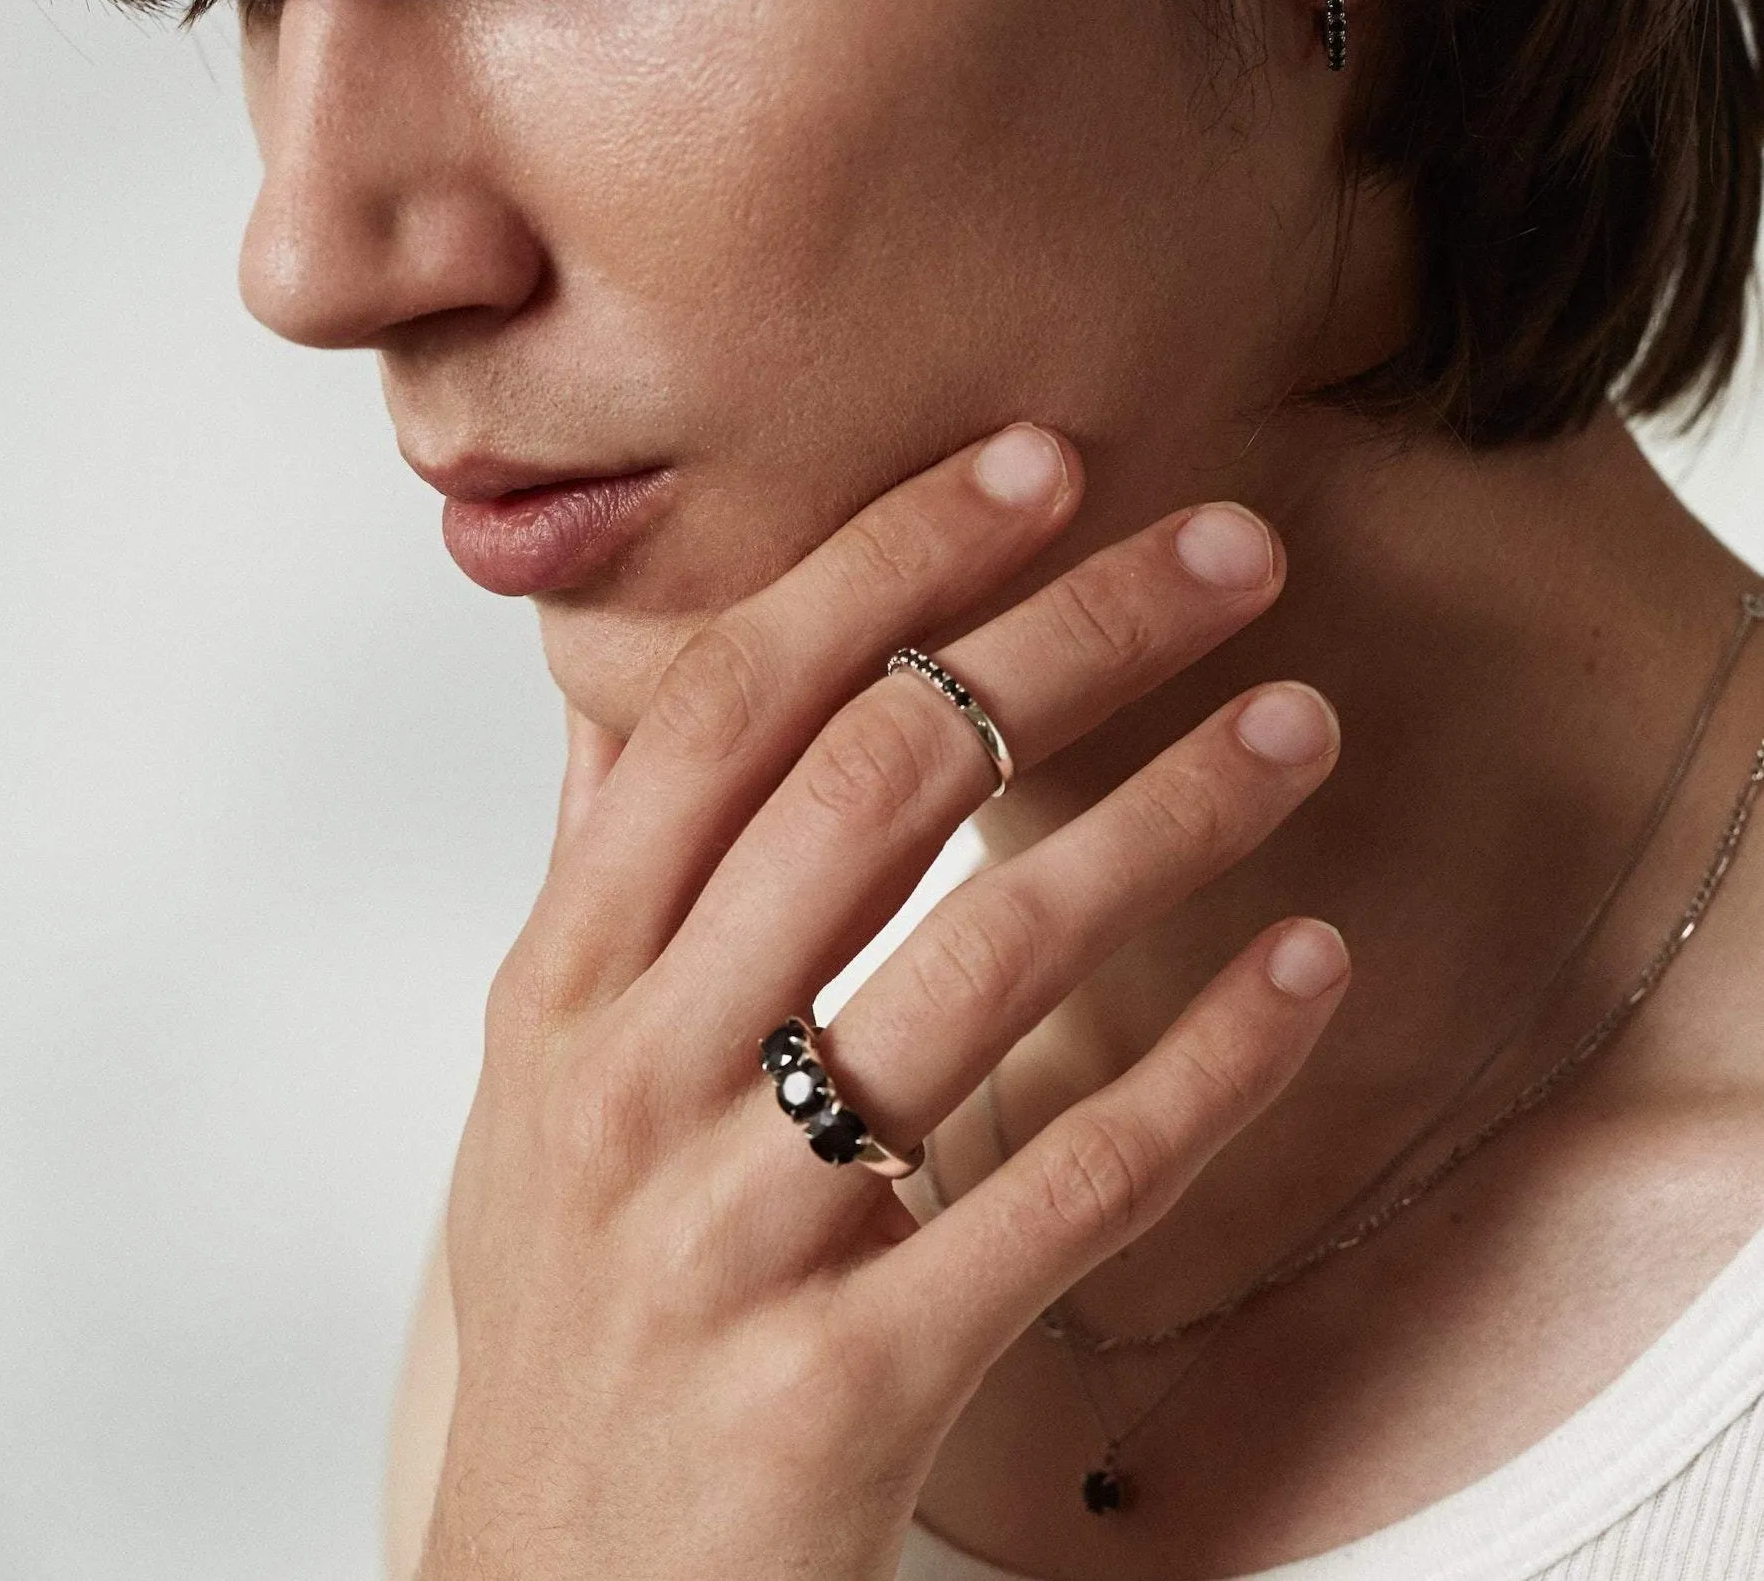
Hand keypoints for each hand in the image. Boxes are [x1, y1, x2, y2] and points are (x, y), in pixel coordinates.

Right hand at [420, 425, 1346, 1580]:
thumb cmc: (573, 1304)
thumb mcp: (536, 1078)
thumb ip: (591, 881)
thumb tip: (616, 702)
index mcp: (566, 976)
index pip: (732, 701)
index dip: (889, 563)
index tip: (1040, 464)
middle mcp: (633, 1072)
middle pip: (873, 782)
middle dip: (1068, 639)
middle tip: (1232, 552)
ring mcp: (732, 1227)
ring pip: (984, 959)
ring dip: (1167, 820)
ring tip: (1300, 727)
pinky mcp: (844, 1378)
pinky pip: (1060, 1186)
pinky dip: (1201, 1067)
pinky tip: (1306, 971)